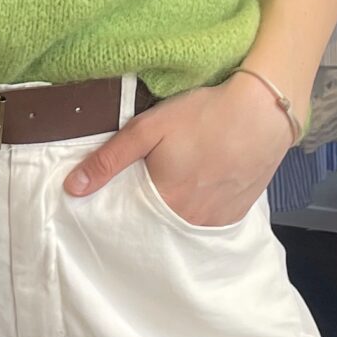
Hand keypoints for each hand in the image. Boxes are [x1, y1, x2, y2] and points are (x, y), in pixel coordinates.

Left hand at [63, 73, 294, 226]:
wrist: (263, 110)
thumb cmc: (204, 115)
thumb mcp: (149, 128)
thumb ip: (109, 159)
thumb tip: (73, 188)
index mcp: (165, 202)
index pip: (131, 220)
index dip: (122, 210)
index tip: (115, 199)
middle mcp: (191, 220)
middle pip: (158, 226)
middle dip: (147, 212)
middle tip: (148, 187)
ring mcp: (218, 220)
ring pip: (184, 225)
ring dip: (174, 213)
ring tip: (173, 188)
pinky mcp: (238, 213)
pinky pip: (209, 222)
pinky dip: (199, 211)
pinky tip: (198, 190)